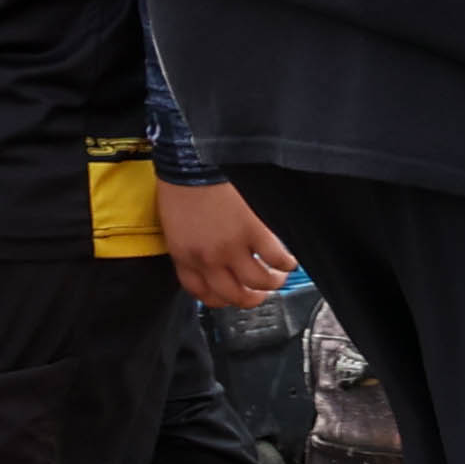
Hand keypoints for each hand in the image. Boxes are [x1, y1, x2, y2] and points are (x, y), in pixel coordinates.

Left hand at [156, 178, 294, 309]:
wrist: (194, 163)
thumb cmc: (182, 188)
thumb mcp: (176, 228)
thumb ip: (192, 250)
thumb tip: (214, 264)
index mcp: (185, 257)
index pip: (205, 295)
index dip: (223, 300)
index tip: (233, 295)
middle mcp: (207, 259)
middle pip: (235, 296)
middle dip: (253, 298)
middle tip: (262, 291)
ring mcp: (231, 248)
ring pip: (260, 283)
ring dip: (273, 281)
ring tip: (279, 273)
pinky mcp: (253, 233)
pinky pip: (277, 259)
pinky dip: (287, 262)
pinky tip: (288, 258)